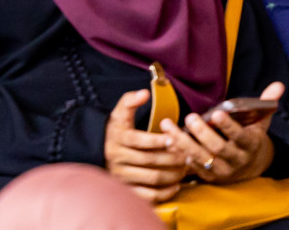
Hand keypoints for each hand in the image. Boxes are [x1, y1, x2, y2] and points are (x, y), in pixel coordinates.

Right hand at [103, 89, 188, 204]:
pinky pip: (149, 196)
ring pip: (152, 178)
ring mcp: (122, 176)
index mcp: (117, 138)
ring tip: (186, 167)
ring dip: (173, 174)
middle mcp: (118, 158)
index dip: (157, 140)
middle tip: (189, 153)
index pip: (138, 140)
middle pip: (149, 160)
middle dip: (172, 157)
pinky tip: (177, 184)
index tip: (174, 137)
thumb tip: (144, 93)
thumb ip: (130, 101)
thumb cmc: (117, 130)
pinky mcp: (128, 190)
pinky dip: (165, 193)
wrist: (100, 151)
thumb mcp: (119, 113)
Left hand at [161, 82, 281, 184]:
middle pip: (218, 149)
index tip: (217, 113)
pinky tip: (168, 141)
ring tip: (168, 127)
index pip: (240, 136)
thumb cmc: (252, 137)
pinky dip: (180, 154)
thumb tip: (278, 85)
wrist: (251, 167)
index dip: (229, 126)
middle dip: (203, 133)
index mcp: (249, 144)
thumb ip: (266, 103)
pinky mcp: (209, 176)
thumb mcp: (261, 121)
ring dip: (183, 143)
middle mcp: (236, 159)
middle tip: (190, 117)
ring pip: (201, 158)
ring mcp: (222, 170)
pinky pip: (193, 167)